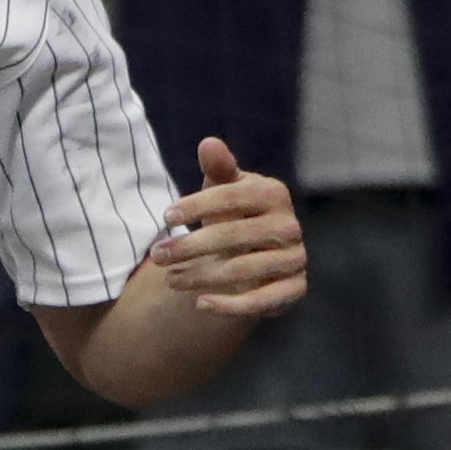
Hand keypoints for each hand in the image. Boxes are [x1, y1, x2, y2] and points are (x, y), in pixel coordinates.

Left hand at [149, 136, 306, 317]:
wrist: (258, 254)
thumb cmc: (234, 215)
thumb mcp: (224, 190)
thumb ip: (218, 170)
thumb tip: (209, 143)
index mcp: (274, 194)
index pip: (233, 196)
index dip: (198, 205)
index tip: (165, 216)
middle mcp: (290, 226)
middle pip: (235, 235)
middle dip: (190, 246)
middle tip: (156, 256)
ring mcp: (294, 259)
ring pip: (243, 270)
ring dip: (200, 276)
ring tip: (169, 279)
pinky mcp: (293, 289)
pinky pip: (261, 301)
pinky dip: (229, 305)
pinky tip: (199, 304)